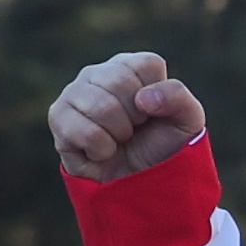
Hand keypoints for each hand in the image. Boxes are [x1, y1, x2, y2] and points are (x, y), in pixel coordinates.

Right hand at [50, 53, 206, 181]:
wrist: (140, 180)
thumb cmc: (163, 144)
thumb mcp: (187, 120)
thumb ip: (178, 98)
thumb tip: (144, 98)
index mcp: (130, 66)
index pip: (147, 64)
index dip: (158, 96)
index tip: (154, 112)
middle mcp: (97, 73)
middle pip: (120, 81)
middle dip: (136, 116)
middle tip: (135, 128)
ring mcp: (73, 94)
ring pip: (101, 106)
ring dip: (119, 133)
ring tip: (118, 138)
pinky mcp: (58, 118)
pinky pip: (85, 132)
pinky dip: (102, 149)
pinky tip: (102, 150)